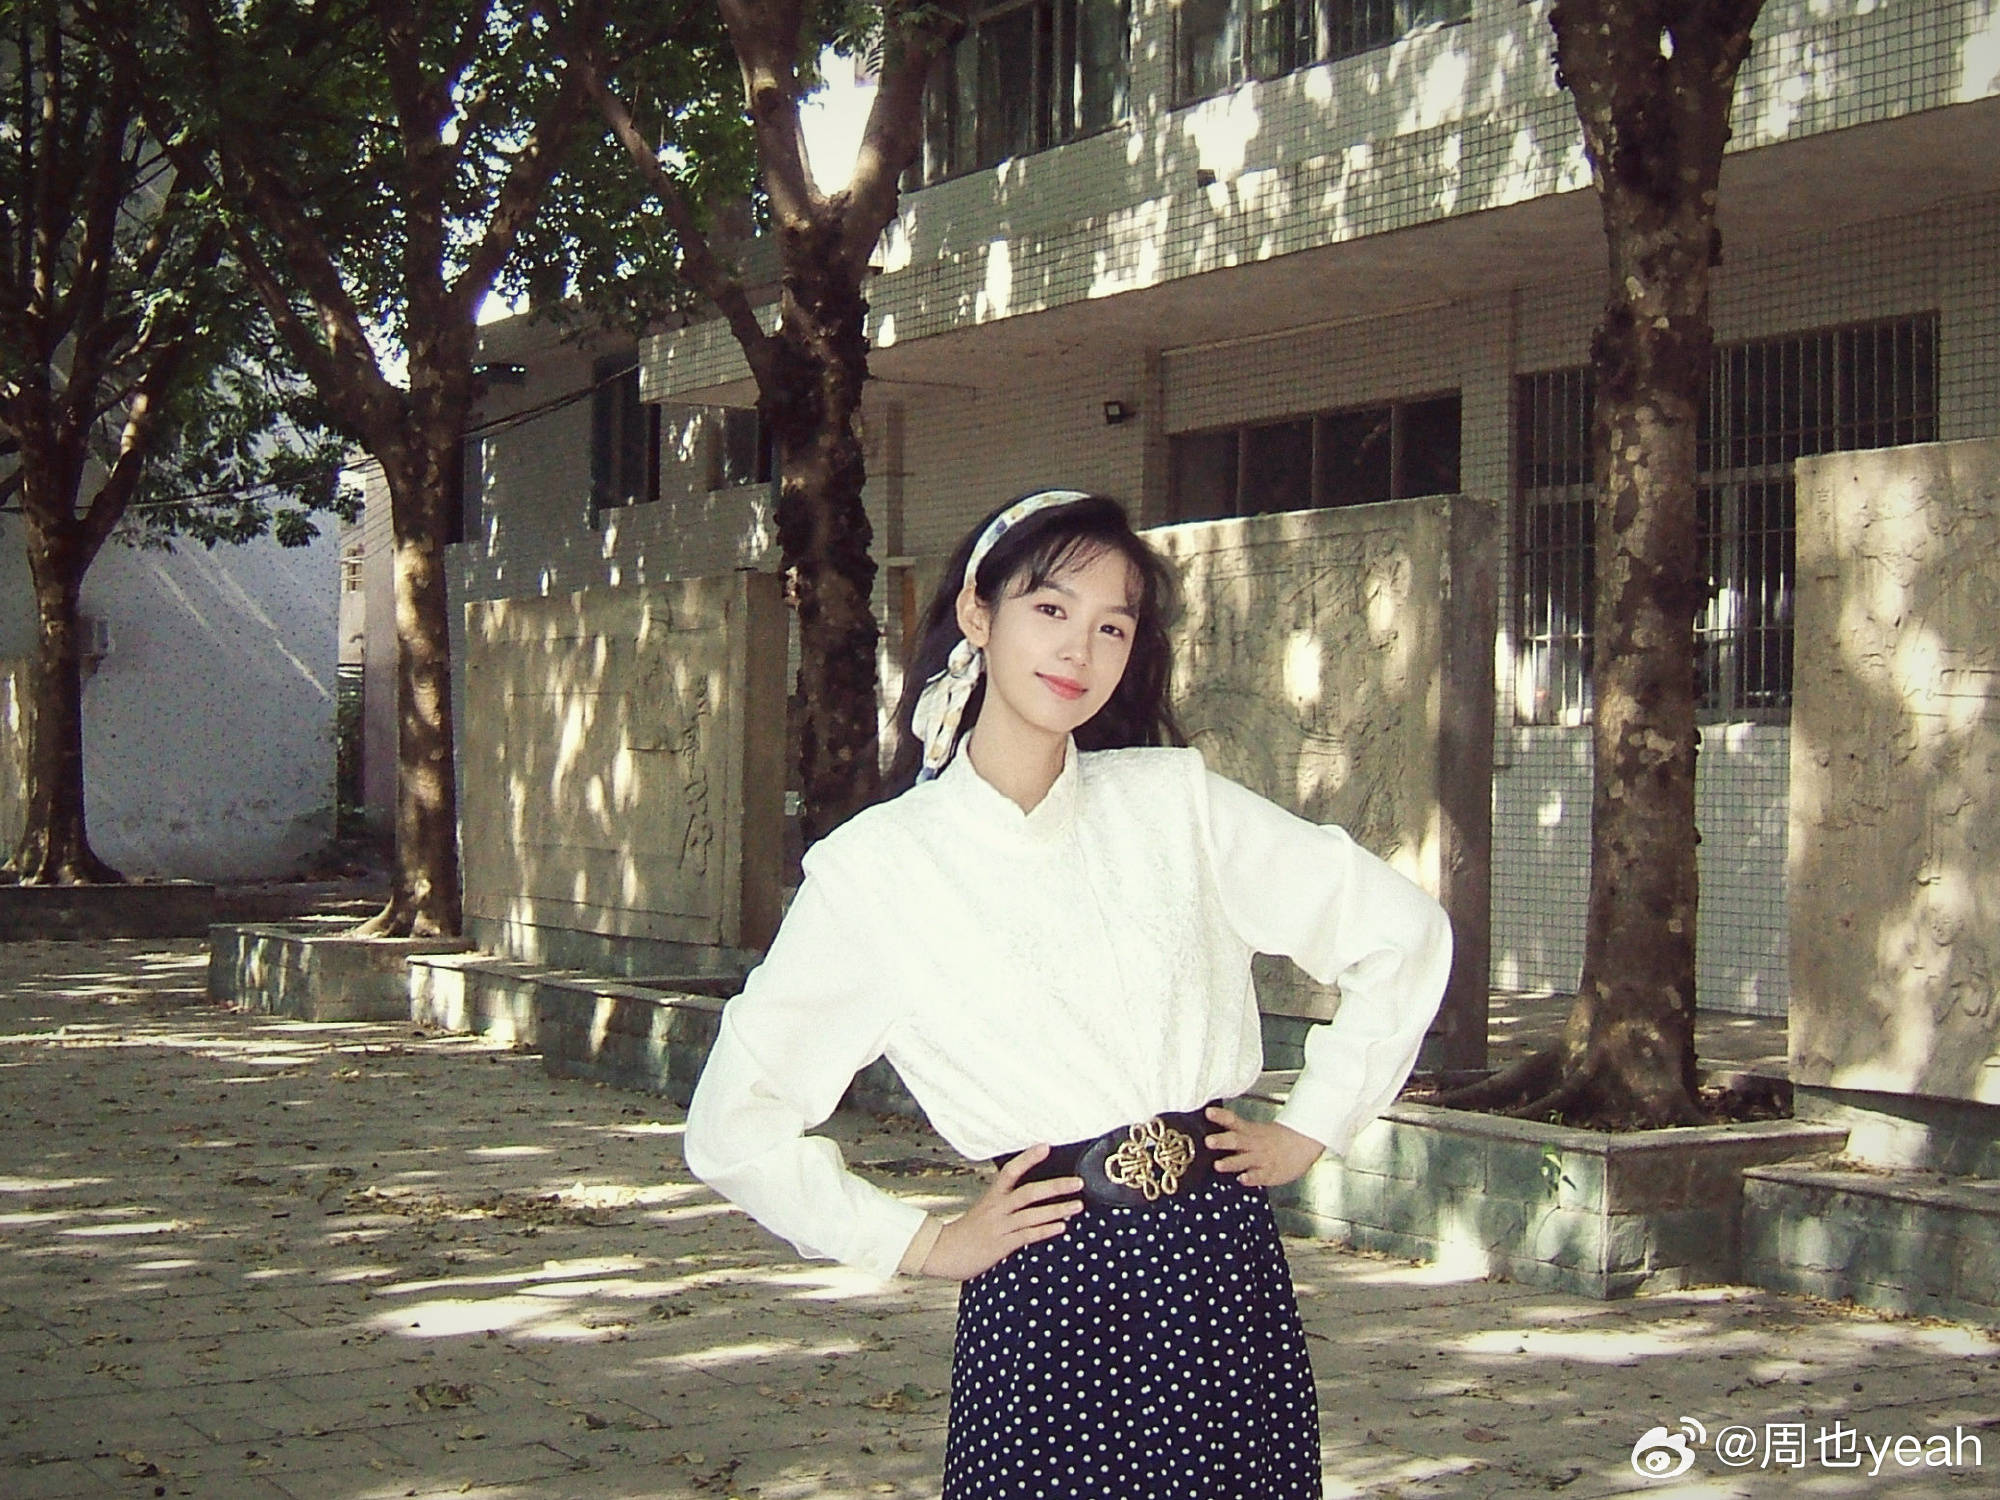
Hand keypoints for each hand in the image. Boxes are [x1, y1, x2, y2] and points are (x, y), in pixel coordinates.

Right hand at [920, 1144, 1083, 1281]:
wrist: (941, 1251)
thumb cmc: (966, 1231)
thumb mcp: (984, 1209)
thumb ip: (1004, 1201)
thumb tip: (1028, 1194)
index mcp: (992, 1196)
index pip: (1011, 1171)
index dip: (1028, 1158)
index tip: (1046, 1146)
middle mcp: (997, 1208)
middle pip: (1029, 1192)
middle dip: (1056, 1187)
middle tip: (1077, 1182)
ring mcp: (1000, 1226)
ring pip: (1032, 1215)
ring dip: (1058, 1210)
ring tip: (1077, 1206)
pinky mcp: (1002, 1244)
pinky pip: (1027, 1235)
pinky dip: (1046, 1230)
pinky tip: (1061, 1227)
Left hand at [1204, 1106, 1324, 1187]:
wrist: (1303, 1143)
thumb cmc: (1275, 1138)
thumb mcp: (1254, 1129)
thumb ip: (1234, 1129)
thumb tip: (1211, 1127)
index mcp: (1249, 1131)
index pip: (1233, 1121)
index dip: (1220, 1116)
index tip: (1209, 1112)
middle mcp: (1253, 1144)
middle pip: (1237, 1140)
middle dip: (1222, 1141)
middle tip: (1209, 1141)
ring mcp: (1261, 1158)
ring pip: (1245, 1160)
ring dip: (1231, 1162)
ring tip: (1218, 1165)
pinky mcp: (1269, 1173)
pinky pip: (1259, 1176)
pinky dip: (1251, 1178)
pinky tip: (1243, 1179)